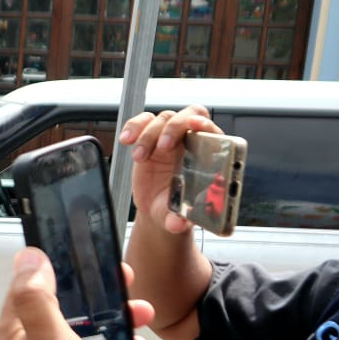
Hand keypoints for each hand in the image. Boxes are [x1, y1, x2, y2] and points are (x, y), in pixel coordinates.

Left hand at [0, 247, 153, 339]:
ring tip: (137, 317)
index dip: (55, 272)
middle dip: (92, 298)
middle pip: (57, 311)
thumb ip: (35, 298)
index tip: (82, 263)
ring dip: (108, 321)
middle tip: (121, 290)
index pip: (25, 290)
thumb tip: (26, 261)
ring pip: (77, 333)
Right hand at [118, 106, 218, 234]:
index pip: (211, 129)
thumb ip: (179, 219)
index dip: (205, 124)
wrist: (160, 210)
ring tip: (140, 158)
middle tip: (163, 146)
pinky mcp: (150, 138)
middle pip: (188, 116)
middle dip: (175, 127)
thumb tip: (177, 223)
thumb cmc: (177, 208)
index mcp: (207, 154)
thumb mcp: (178, 215)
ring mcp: (170, 137)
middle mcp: (190, 141)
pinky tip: (127, 140)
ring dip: (149, 135)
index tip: (196, 126)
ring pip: (163, 119)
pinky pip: (142, 122)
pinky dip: (133, 127)